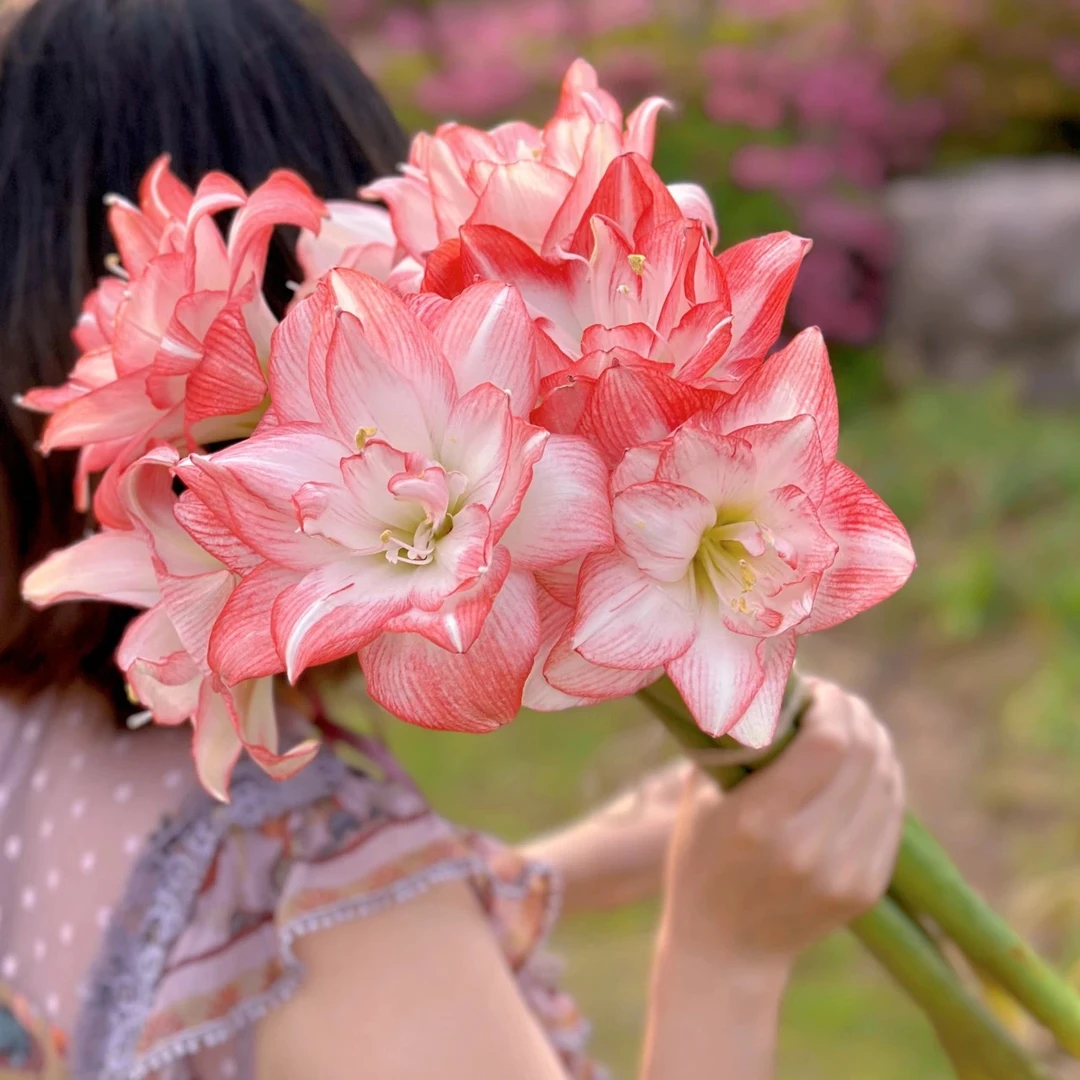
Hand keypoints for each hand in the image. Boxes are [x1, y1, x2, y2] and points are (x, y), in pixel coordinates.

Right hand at [661, 678, 904, 974]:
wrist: (726, 950)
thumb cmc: (700, 856)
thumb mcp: (700, 794)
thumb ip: (735, 738)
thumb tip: (773, 681)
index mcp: (759, 822)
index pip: (829, 742)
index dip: (832, 704)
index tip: (814, 691)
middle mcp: (808, 849)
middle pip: (865, 754)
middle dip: (854, 713)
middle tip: (832, 701)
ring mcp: (844, 873)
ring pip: (886, 779)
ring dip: (871, 739)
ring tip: (846, 727)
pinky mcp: (866, 887)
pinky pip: (892, 812)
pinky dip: (880, 776)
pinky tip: (859, 764)